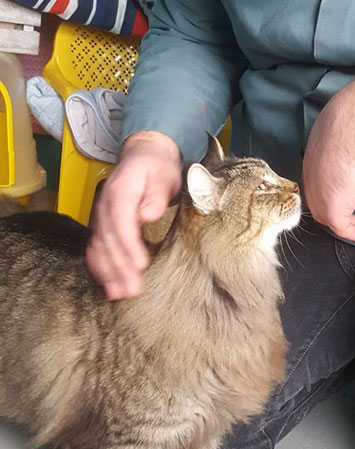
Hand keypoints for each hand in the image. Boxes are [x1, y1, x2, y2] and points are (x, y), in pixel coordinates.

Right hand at [86, 131, 181, 299]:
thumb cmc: (157, 166)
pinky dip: (100, 268)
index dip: (128, 245)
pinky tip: (108, 286)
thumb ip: (156, 194)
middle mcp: (105, 205)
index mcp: (120, 190)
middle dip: (119, 267)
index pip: (121, 220)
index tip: (139, 264)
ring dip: (108, 272)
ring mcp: (101, 215)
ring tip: (119, 294)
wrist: (144, 155)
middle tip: (132, 289)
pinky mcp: (103, 225)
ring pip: (99, 247)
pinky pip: (96, 248)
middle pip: (108, 239)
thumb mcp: (163, 174)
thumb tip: (148, 214)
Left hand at [302, 76, 354, 241]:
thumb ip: (348, 137)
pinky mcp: (331, 207)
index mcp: (313, 152)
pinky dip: (352, 231)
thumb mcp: (347, 126)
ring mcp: (318, 192)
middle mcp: (311, 173)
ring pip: (329, 214)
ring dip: (346, 223)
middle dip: (335, 208)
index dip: (332, 186)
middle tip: (352, 216)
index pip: (318, 175)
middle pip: (319, 197)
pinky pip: (341, 226)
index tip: (347, 192)